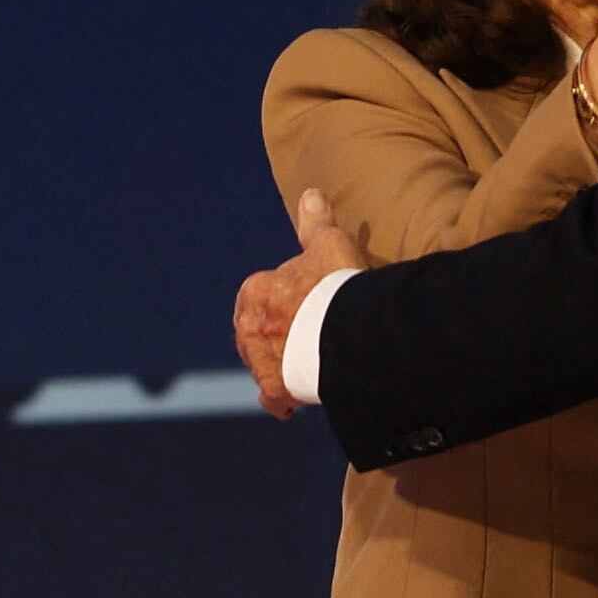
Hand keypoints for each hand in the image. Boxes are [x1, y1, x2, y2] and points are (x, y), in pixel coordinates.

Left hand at [233, 188, 365, 418]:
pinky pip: (272, 399)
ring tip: (304, 370)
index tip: (298, 309)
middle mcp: (249, 327)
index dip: (281, 303)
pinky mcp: (276, 390)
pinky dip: (281, 402)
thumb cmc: (336, 285)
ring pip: (263, 365)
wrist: (347, 333)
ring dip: (278, 367)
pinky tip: (294, 403)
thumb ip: (316, 222)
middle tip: (303, 342)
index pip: (259, 297)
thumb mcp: (328, 245)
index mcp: (255, 291)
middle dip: (275, 337)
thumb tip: (310, 194)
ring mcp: (261, 360)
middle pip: (258, 334)